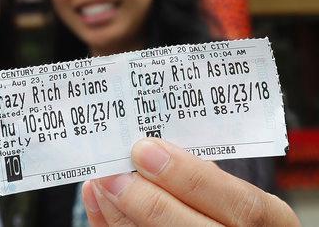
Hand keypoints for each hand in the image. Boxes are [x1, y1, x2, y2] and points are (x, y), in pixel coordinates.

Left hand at [82, 138, 299, 225]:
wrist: (216, 224)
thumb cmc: (224, 206)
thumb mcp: (229, 189)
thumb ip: (201, 175)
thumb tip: (152, 150)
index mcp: (269, 222)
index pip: (240, 203)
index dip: (190, 177)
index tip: (146, 150)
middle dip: (149, 202)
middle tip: (114, 174)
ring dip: (123, 216)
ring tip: (101, 185)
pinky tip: (99, 204)